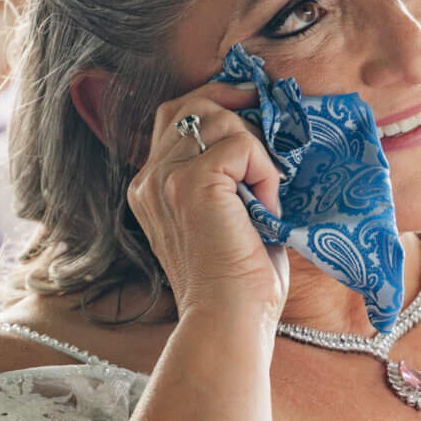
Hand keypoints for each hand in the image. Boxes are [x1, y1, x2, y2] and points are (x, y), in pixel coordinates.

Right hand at [127, 84, 287, 325]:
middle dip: (235, 103)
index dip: (214, 101)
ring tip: (264, 196)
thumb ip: (223, 178)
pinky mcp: (192, 182)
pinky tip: (265, 206)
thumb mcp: (222, 218)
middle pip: (192, 105)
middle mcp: (150, 178)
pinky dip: (264, 171)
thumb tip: (257, 141)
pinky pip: (241, 145)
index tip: (251, 106)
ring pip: (219, 120)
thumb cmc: (237, 281)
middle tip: (271, 124)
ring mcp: (167, 178)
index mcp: (151, 187)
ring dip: (256, 150)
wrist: (229, 318)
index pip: (174, 116)